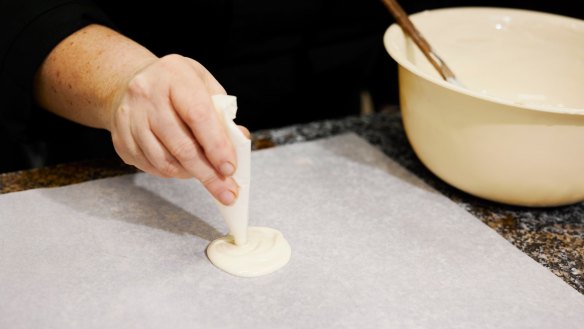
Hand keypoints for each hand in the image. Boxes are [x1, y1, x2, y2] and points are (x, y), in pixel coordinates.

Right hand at [108, 54, 241, 204]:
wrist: (128, 82)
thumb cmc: (175, 85)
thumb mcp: (203, 85)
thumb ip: (222, 112)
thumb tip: (239, 141)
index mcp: (174, 76)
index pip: (198, 115)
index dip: (216, 146)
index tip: (230, 168)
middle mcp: (147, 95)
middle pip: (181, 146)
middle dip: (208, 174)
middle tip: (227, 192)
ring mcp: (129, 118)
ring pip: (165, 162)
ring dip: (191, 175)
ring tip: (206, 176)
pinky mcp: (121, 139)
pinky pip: (150, 166)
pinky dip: (171, 173)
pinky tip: (183, 167)